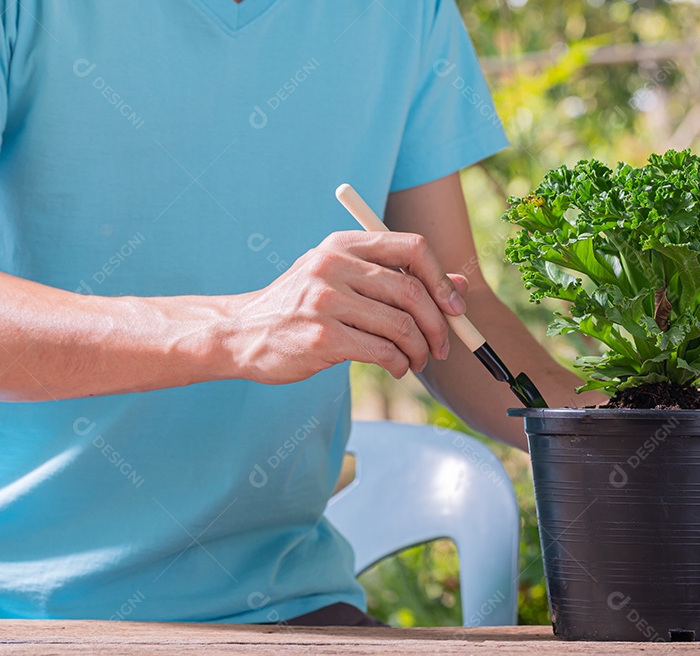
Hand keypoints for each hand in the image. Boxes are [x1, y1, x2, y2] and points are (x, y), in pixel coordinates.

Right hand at [230, 230, 468, 383]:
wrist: (242, 334)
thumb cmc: (300, 308)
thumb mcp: (341, 280)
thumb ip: (394, 279)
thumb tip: (457, 287)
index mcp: (342, 244)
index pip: (412, 247)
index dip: (441, 278)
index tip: (453, 307)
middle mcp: (334, 265)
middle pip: (412, 291)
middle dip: (438, 324)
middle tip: (441, 346)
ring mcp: (326, 301)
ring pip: (400, 325)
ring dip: (419, 350)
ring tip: (416, 361)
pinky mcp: (323, 337)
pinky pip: (382, 351)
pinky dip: (399, 364)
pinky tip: (396, 368)